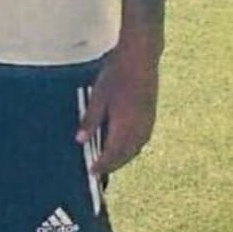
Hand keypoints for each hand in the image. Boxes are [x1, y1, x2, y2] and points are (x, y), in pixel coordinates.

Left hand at [75, 45, 158, 175]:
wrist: (141, 58)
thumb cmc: (117, 75)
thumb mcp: (98, 96)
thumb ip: (90, 120)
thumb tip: (81, 140)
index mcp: (125, 125)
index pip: (113, 154)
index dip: (102, 165)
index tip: (92, 172)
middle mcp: (139, 128)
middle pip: (126, 155)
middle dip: (113, 165)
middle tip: (99, 170)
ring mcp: (148, 122)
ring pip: (136, 149)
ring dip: (123, 158)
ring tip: (109, 160)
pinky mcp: (151, 116)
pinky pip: (142, 140)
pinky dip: (132, 148)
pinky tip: (123, 144)